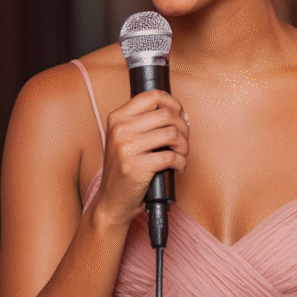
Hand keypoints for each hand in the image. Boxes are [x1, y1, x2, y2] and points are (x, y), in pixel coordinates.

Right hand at [95, 89, 188, 224]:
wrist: (112, 199)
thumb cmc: (124, 167)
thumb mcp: (125, 138)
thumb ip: (145, 122)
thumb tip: (180, 113)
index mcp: (117, 118)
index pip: (151, 96)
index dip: (172, 103)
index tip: (180, 115)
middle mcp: (120, 130)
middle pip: (166, 115)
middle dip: (183, 127)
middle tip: (184, 139)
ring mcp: (126, 148)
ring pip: (172, 134)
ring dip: (184, 145)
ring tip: (182, 154)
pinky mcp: (136, 167)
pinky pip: (171, 157)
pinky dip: (181, 162)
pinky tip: (179, 167)